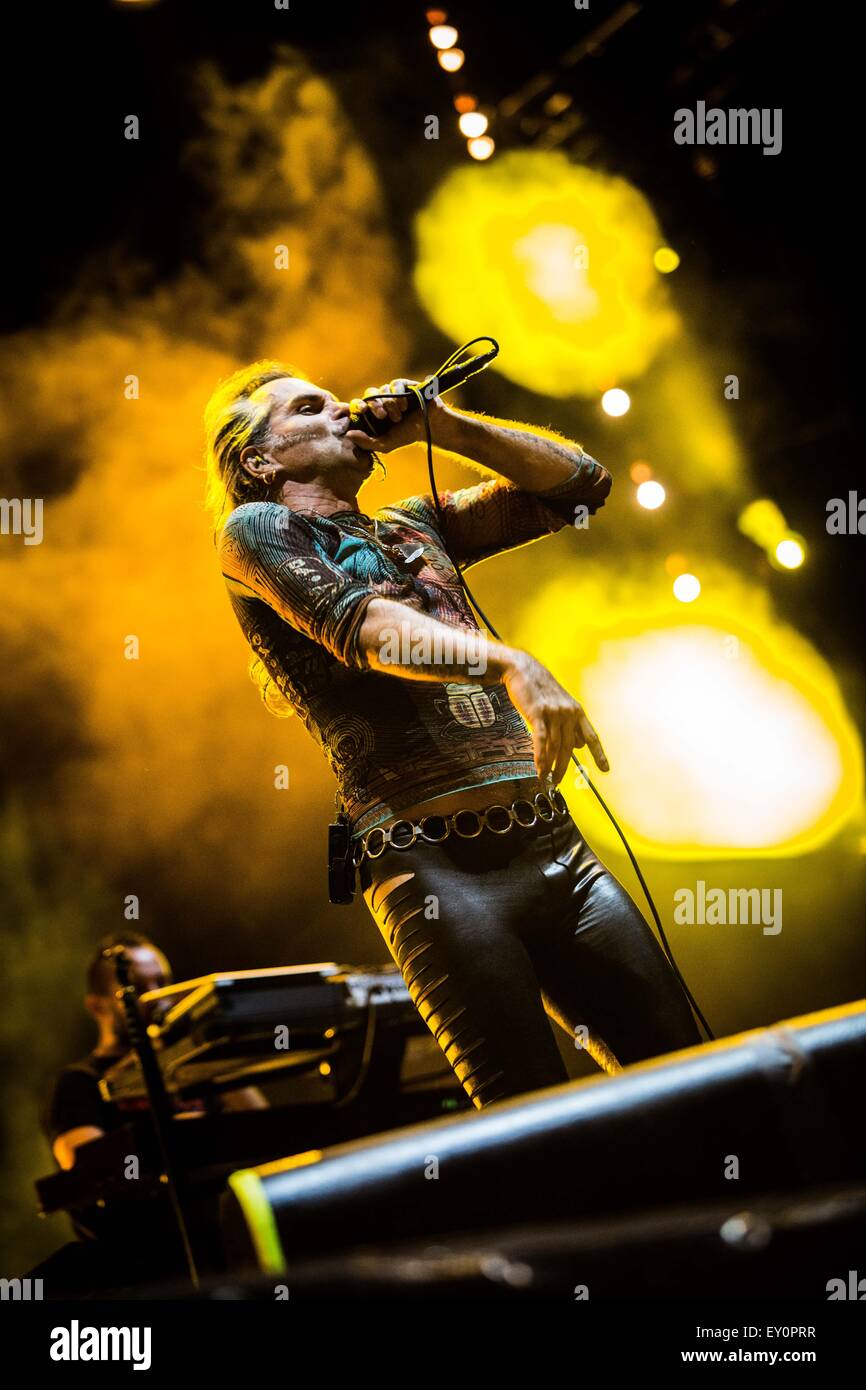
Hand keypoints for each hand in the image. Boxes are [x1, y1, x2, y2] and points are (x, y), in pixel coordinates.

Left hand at [344, 377, 446, 453]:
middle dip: (374, 406)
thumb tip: (349, 434)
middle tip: (383, 417)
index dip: (357, 405)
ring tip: (399, 416)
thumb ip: (367, 442)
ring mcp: (393, 391)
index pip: (358, 404)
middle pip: (370, 394)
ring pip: (383, 390)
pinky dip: (398, 395)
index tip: (362, 411)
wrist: (430, 428)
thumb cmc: (407, 435)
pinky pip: (395, 384)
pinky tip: (404, 406)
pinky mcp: (404, 385)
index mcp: (373, 412)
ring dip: (390, 404)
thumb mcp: (386, 444)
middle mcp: (381, 399)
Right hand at [503, 651, 608, 781]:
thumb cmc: (540, 689)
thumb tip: (578, 745)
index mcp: (577, 711)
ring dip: (550, 765)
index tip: (605, 770)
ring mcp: (554, 712)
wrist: (524, 669)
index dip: (599, 754)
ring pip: (555, 745)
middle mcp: (568, 712)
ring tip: (545, 777)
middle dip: (563, 767)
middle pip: (570, 746)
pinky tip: (539, 767)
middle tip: (558, 781)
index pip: (591, 736)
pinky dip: (540, 756)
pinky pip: (541, 740)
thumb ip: (569, 723)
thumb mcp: (561, 704)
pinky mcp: (538, 713)